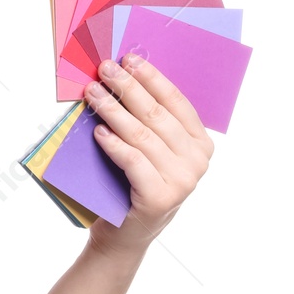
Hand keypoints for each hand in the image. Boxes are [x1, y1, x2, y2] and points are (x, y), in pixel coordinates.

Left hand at [84, 54, 213, 256]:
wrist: (123, 234)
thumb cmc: (132, 184)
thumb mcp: (148, 150)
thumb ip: (147, 122)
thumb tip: (122, 78)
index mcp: (200, 143)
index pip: (176, 101)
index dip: (151, 78)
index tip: (128, 58)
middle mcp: (197, 160)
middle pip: (157, 114)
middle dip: (128, 88)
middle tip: (104, 69)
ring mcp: (183, 180)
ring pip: (143, 135)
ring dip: (113, 111)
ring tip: (93, 94)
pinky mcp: (161, 197)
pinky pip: (134, 161)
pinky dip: (114, 145)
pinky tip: (98, 132)